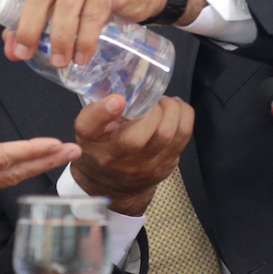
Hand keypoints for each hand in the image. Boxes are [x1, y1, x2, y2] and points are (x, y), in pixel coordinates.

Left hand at [0, 0, 200, 67]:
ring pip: (64, 6)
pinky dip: (85, 40)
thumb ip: (34, 23)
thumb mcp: (59, 6)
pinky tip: (82, 56)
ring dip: (60, 39)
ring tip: (61, 62)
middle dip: (28, 28)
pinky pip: (92, 15)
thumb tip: (12, 49)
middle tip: (26, 54)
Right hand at [70, 94, 192, 214]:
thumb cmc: (101, 148)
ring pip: (166, 135)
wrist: (111, 186)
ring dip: (172, 110)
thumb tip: (125, 86)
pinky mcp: (163, 168)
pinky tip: (176, 110)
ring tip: (166, 103)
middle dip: (151, 109)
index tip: (118, 99)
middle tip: (152, 99)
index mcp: (90, 142)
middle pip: (136, 137)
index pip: (89, 128)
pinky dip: (183, 118)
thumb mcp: (89, 129)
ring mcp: (141, 167)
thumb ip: (100, 108)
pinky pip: (182, 139)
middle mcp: (113, 158)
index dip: (104, 112)